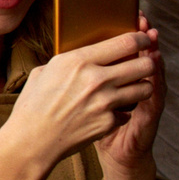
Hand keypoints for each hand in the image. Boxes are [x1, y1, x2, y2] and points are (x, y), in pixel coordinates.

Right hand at [0, 29, 156, 179]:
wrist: (31, 141)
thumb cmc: (33, 105)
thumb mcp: (46, 71)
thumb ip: (70, 60)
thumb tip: (86, 53)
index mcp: (79, 60)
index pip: (125, 42)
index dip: (141, 38)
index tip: (144, 38)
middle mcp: (96, 79)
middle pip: (143, 64)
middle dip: (148, 62)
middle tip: (143, 64)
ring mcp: (105, 103)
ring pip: (145, 89)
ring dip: (141, 87)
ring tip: (133, 88)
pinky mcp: (108, 123)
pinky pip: (129, 112)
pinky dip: (122, 111)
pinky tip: (110, 112)